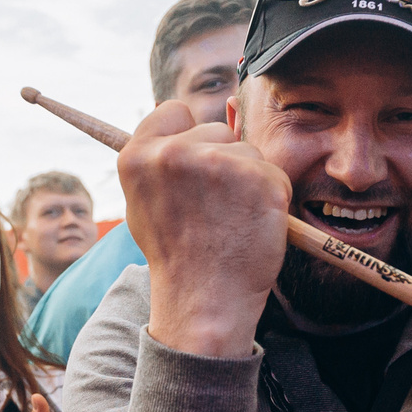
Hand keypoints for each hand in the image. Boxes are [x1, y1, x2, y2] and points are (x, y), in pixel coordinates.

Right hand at [124, 99, 290, 358]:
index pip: (174, 110)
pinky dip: (271, 197)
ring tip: (230, 221)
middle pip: (216, 129)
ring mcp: (218, 163)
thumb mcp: (148, 202)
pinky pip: (274, 173)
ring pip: (248, 151)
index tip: (192, 170)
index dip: (188, 138)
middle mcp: (173, 153)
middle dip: (222, 160)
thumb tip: (219, 107)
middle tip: (213, 209)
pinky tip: (251, 226)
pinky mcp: (259, 178)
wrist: (204, 303)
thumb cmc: (178, 256)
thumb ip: (163, 157)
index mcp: (137, 155)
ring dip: (248, 180)